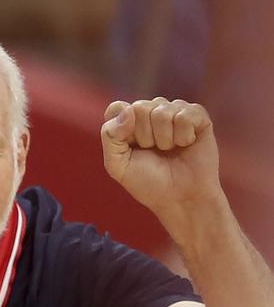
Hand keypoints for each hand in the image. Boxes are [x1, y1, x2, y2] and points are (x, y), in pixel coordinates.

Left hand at [100, 98, 220, 218]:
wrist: (181, 199)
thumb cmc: (147, 182)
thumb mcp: (117, 165)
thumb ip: (110, 136)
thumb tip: (128, 109)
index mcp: (127, 123)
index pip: (116, 108)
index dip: (122, 127)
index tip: (130, 146)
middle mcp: (150, 113)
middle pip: (139, 107)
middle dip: (145, 137)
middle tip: (153, 152)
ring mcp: (174, 112)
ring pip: (162, 111)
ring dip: (164, 139)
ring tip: (169, 151)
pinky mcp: (197, 116)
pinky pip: (185, 115)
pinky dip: (183, 136)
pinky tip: (185, 145)